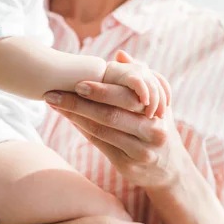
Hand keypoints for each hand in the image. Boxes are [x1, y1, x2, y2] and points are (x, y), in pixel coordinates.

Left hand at [44, 53, 189, 189]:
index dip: (100, 89)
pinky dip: (83, 130)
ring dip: (74, 117)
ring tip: (54, 104)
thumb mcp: (159, 102)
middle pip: (110, 115)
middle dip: (79, 103)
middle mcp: (152, 131)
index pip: (126, 98)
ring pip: (102, 131)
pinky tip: (69, 119)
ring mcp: (140, 151)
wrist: (171, 168)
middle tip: (53, 93)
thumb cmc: (159, 127)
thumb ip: (142, 77)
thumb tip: (120, 55)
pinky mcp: (128, 166)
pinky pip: (101, 144)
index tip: (76, 82)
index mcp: (158, 111)